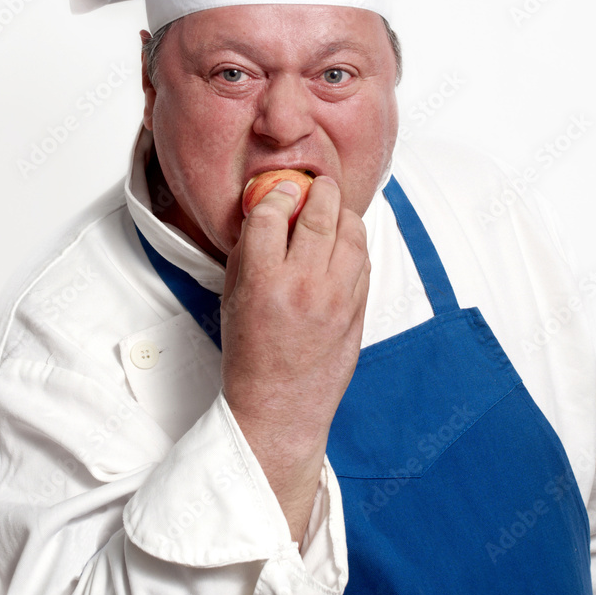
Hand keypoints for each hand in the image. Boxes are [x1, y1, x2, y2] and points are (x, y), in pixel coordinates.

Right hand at [221, 175, 369, 541]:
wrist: (280, 409)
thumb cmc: (249, 357)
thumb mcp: (231, 301)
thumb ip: (248, 254)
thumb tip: (267, 213)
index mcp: (263, 283)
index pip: (273, 215)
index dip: (276, 195)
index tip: (280, 191)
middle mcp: (303, 286)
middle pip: (319, 215)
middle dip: (319, 191)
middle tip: (316, 185)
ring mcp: (337, 299)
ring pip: (351, 233)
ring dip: (342, 214)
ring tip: (333, 211)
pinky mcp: (358, 311)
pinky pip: (364, 261)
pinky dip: (355, 245)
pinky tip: (344, 244)